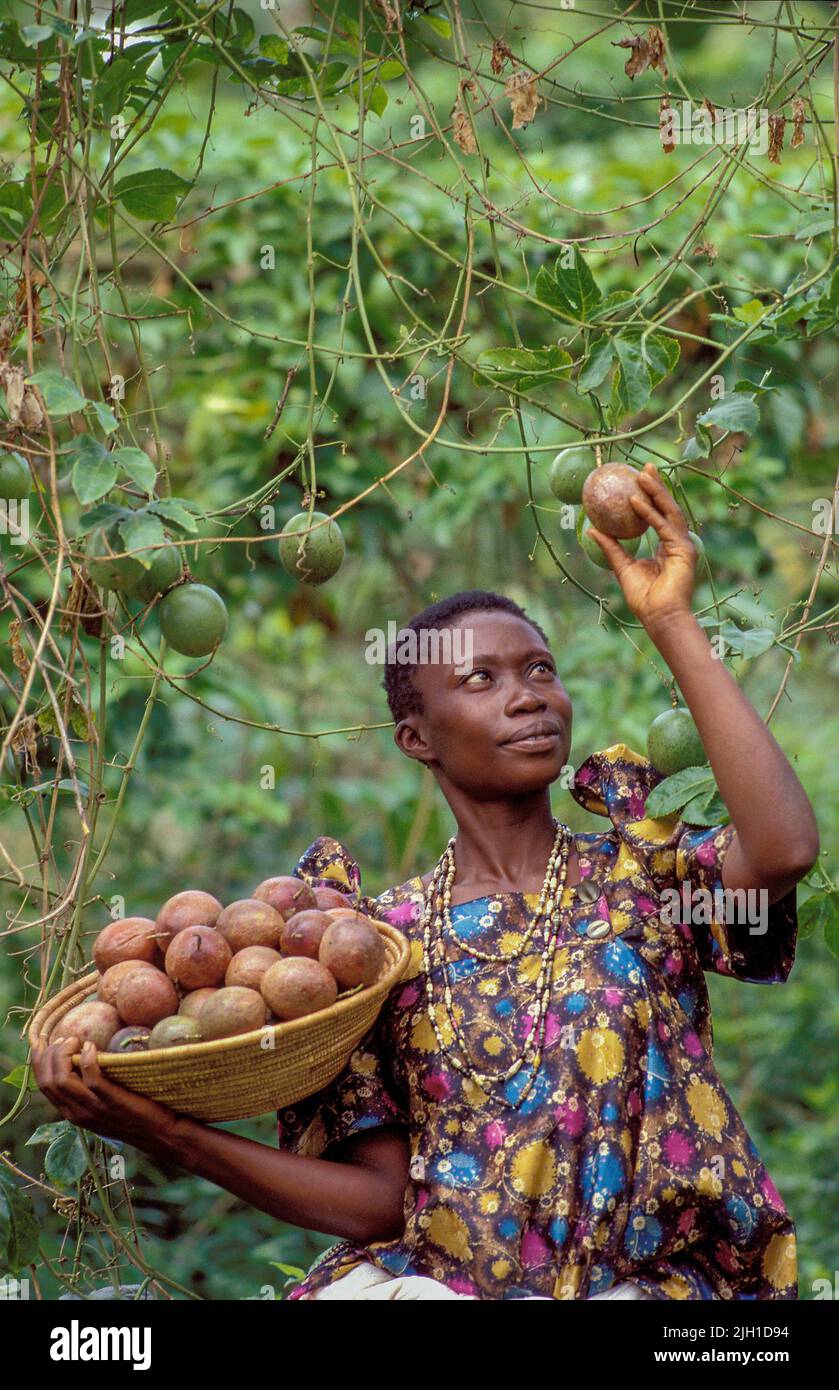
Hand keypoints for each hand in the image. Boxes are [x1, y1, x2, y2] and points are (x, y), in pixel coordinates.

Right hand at [31, 1036, 181, 1153]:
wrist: (159, 1133)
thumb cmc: (133, 1112)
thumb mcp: (102, 1105)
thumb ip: (88, 1089)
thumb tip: (81, 1057)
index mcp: (71, 1112)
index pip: (44, 1085)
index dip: (39, 1061)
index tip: (46, 1042)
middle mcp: (77, 1113)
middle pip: (48, 1081)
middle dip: (50, 1055)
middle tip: (65, 1038)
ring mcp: (94, 1108)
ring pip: (62, 1080)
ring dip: (64, 1054)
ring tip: (75, 1040)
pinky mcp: (112, 1101)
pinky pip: (92, 1079)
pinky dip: (87, 1059)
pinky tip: (91, 1047)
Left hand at [585, 463, 696, 630]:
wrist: (659, 617)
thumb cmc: (644, 598)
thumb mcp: (622, 567)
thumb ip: (611, 547)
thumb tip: (592, 530)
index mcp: (665, 546)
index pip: (659, 515)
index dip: (651, 496)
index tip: (640, 479)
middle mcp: (676, 542)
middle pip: (667, 508)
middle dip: (657, 486)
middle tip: (645, 467)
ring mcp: (682, 544)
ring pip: (669, 511)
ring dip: (655, 492)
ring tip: (642, 475)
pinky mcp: (683, 549)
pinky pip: (663, 526)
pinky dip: (650, 513)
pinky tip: (636, 500)